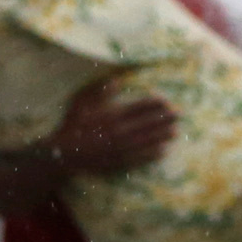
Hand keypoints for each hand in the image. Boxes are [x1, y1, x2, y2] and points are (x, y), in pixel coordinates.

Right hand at [0, 75, 177, 218]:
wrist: (62, 154)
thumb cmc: (71, 124)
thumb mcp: (82, 101)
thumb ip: (101, 90)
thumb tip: (119, 78)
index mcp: (111, 116)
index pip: (139, 108)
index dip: (154, 104)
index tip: (167, 100)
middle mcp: (118, 133)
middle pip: (146, 125)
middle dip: (164, 120)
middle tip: (179, 116)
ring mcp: (119, 150)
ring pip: (146, 142)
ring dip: (162, 136)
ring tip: (175, 132)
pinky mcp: (117, 163)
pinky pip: (139, 159)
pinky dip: (152, 155)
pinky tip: (163, 151)